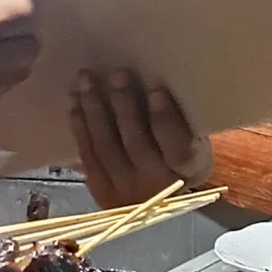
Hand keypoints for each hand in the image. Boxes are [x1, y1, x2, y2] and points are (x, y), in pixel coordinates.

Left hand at [72, 69, 211, 207]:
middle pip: (136, 144)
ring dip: (95, 110)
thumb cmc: (182, 152)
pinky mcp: (102, 192)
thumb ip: (181, 118)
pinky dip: (80, 129)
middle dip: (124, 105)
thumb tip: (152, 82)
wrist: (164, 197)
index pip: (178, 148)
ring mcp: (126, 192)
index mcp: (190, 169)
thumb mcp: (196, 138)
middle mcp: (158, 186)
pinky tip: (75, 104)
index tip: (156, 90)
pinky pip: (88, 157)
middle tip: (117, 74)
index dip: (165, 120)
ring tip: (87, 79)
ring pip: (107, 148)